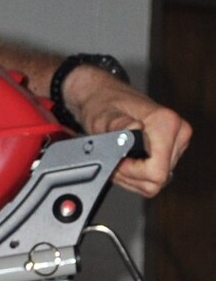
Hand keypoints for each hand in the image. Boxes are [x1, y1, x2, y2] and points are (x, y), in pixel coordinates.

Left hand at [62, 68, 191, 198]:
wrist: (103, 99)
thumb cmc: (103, 106)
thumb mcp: (103, 118)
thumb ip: (118, 126)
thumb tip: (133, 129)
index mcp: (166, 123)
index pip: (156, 173)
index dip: (132, 172)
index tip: (118, 160)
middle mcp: (177, 132)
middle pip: (157, 180)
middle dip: (130, 176)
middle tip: (115, 159)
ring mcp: (177, 143)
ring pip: (156, 181)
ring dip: (132, 176)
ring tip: (119, 158)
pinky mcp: (172, 150)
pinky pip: (155, 177)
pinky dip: (136, 174)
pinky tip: (127, 161)